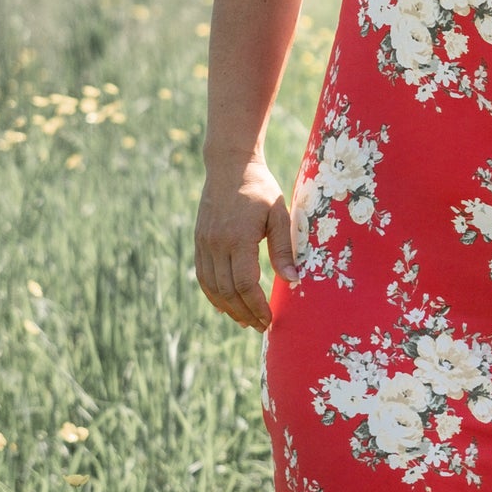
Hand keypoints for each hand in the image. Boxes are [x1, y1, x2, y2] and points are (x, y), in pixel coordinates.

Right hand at [194, 160, 296, 330]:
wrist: (230, 166)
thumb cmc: (260, 188)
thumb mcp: (278, 214)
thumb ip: (283, 248)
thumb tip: (293, 279)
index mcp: (238, 238)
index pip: (245, 284)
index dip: (256, 305)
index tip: (269, 319)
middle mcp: (216, 244)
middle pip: (227, 291)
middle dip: (244, 312)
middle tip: (260, 326)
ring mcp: (204, 243)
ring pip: (212, 287)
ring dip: (228, 308)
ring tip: (244, 321)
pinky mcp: (199, 241)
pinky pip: (203, 275)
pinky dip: (212, 294)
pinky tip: (224, 305)